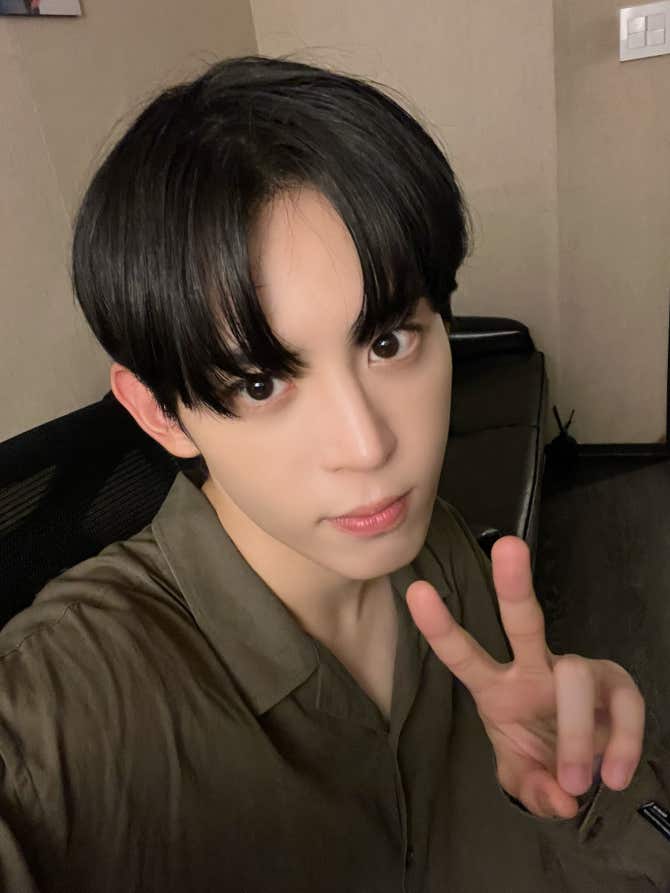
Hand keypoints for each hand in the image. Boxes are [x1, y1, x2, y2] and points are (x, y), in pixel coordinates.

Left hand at [405, 535, 645, 818]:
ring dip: (575, 735)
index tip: (416, 590)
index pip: (464, 655)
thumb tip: (559, 799)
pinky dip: (619, 746)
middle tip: (508, 546)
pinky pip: (623, 708)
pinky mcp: (616, 687)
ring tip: (577, 781)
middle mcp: (535, 668)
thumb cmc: (540, 755)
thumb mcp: (523, 776)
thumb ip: (531, 789)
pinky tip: (614, 776)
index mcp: (498, 687)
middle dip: (514, 585)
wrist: (585, 765)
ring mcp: (578, 673)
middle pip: (524, 621)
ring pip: (575, 676)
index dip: (440, 628)